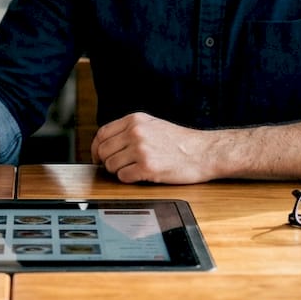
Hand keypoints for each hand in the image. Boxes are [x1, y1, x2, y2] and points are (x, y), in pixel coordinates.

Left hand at [91, 112, 220, 184]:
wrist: (204, 152)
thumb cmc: (180, 142)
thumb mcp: (152, 125)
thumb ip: (130, 130)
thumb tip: (106, 144)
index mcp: (135, 120)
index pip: (102, 134)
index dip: (96, 148)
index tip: (98, 157)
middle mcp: (136, 132)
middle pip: (103, 151)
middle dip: (107, 162)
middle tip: (117, 167)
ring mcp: (141, 149)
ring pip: (111, 165)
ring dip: (119, 172)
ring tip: (134, 170)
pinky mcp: (148, 167)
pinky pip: (123, 177)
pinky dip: (129, 179)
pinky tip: (141, 175)